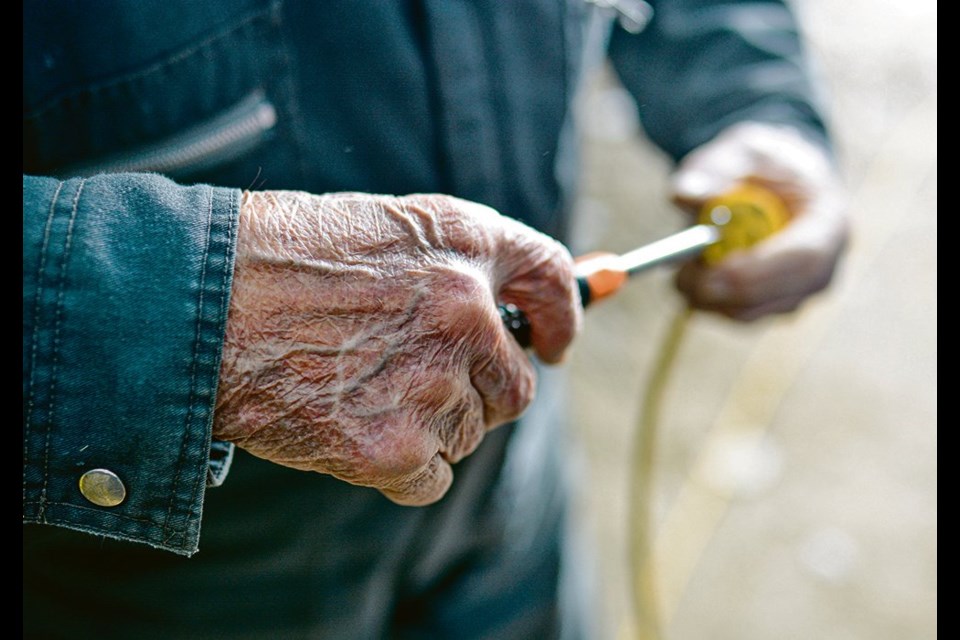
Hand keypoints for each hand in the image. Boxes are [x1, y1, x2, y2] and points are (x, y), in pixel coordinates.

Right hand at [213, 191, 579, 504]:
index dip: (562, 315)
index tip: (556, 343)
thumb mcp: (383, 229)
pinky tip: (351, 427)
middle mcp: (464, 312)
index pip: (550, 278)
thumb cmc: (281, 260)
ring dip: (429, 425)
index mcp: (463, 245)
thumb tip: (520, 318)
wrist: (200, 303)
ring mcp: (431, 382)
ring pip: (467, 433)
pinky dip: (402, 467)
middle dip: (478, 390)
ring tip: (358, 389)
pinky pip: (432, 477)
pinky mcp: (394, 447)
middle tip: (418, 379)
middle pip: (515, 386)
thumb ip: (458, 264)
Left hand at [669, 122, 850, 320]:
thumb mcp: (737, 151)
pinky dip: (707, 301)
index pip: (806, 258)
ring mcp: (799, 292)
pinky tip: (691, 274)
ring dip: (708, 297)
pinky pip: (736, 315)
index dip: (760, 271)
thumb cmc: (759, 164)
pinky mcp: (771, 306)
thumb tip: (685, 192)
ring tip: (682, 265)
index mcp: (829, 221)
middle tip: (680, 278)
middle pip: (779, 298)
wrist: (773, 179)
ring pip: (751, 313)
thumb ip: (712, 169)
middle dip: (726, 293)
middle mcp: (823, 266)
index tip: (714, 271)